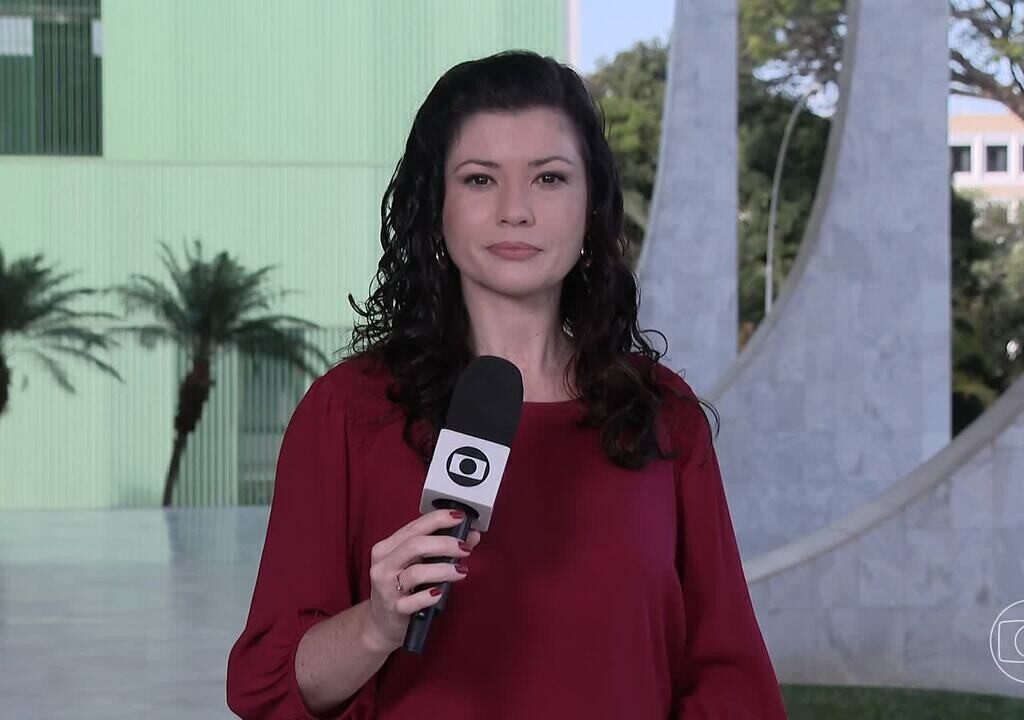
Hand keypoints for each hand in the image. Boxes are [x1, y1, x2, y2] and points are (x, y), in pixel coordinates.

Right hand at [363, 508, 480, 652]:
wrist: (382, 624)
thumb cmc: (403, 589)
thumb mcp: (417, 564)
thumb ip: (440, 548)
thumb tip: (471, 535)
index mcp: (387, 548)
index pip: (414, 527)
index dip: (438, 519)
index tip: (459, 517)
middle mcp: (383, 565)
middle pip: (415, 545)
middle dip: (445, 543)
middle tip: (465, 548)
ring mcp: (386, 588)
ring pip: (417, 573)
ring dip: (444, 569)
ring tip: (461, 571)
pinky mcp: (394, 609)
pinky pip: (414, 601)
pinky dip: (431, 596)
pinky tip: (441, 592)